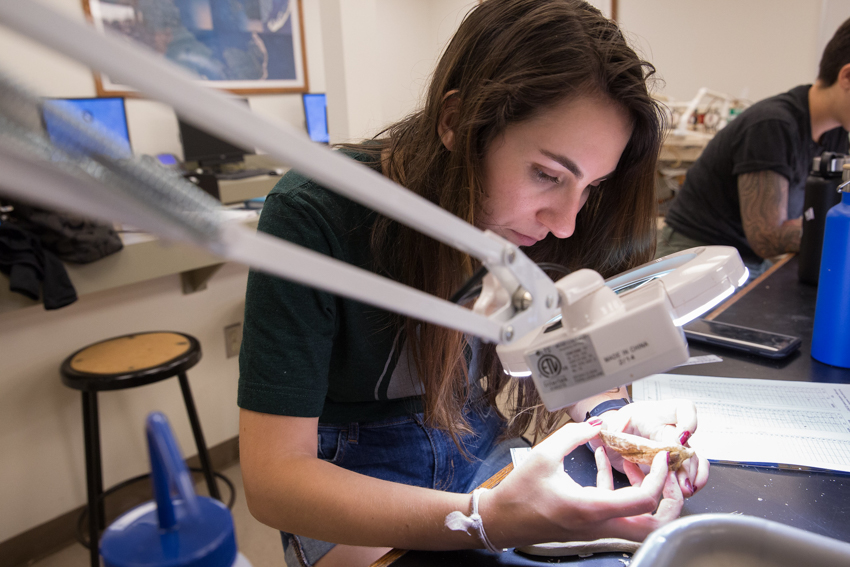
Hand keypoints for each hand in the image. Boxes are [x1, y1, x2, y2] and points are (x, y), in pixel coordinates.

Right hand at [479, 420, 683, 547]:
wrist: (501, 520)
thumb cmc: (519, 494)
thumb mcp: (544, 456)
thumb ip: (574, 435)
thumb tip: (598, 423)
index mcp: (591, 509)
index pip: (644, 501)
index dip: (660, 478)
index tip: (660, 457)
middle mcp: (599, 525)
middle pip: (654, 525)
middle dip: (668, 500)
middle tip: (662, 472)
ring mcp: (596, 529)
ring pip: (639, 522)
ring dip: (644, 493)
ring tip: (631, 460)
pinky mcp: (590, 525)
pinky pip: (617, 512)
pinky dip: (619, 488)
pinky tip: (603, 461)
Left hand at [590, 400, 708, 496]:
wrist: (616, 439)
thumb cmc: (615, 427)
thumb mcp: (608, 424)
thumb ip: (605, 426)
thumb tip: (598, 425)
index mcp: (656, 414)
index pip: (683, 409)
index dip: (688, 422)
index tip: (680, 438)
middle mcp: (670, 429)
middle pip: (690, 442)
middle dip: (688, 461)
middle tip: (682, 477)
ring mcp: (675, 447)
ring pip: (695, 458)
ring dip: (692, 474)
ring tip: (684, 488)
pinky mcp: (674, 464)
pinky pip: (692, 471)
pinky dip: (692, 481)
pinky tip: (686, 489)